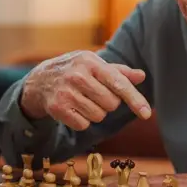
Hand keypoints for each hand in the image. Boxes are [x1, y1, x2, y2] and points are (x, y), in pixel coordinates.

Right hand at [19, 50, 151, 129]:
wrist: (39, 81)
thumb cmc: (74, 71)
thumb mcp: (94, 65)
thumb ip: (118, 72)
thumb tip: (141, 76)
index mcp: (90, 61)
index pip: (118, 83)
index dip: (135, 99)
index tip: (147, 114)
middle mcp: (77, 75)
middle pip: (111, 104)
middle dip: (107, 103)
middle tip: (94, 94)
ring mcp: (66, 92)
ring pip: (98, 116)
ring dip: (94, 112)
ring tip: (82, 100)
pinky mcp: (57, 108)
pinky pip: (84, 125)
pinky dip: (81, 121)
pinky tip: (72, 109)